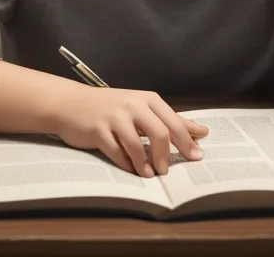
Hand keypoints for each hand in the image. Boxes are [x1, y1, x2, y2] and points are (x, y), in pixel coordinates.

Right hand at [50, 87, 208, 176]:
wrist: (70, 103)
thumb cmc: (110, 107)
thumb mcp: (142, 108)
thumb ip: (172, 120)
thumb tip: (203, 132)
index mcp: (147, 99)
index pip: (173, 122)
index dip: (186, 142)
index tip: (196, 157)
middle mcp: (132, 105)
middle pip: (159, 133)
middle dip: (166, 156)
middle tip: (166, 171)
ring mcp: (114, 117)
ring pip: (136, 145)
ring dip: (145, 164)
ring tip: (148, 174)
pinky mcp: (97, 130)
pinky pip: (116, 152)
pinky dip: (126, 164)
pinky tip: (131, 169)